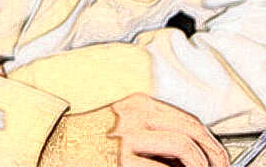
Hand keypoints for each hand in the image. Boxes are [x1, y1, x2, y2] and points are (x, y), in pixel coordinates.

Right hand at [40, 93, 228, 166]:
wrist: (47, 143)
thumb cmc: (82, 137)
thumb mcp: (118, 122)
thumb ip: (149, 129)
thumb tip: (187, 152)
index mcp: (136, 104)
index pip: (189, 121)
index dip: (211, 144)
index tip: (218, 159)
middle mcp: (134, 116)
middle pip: (193, 133)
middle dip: (215, 157)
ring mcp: (128, 139)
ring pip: (186, 150)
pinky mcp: (121, 161)